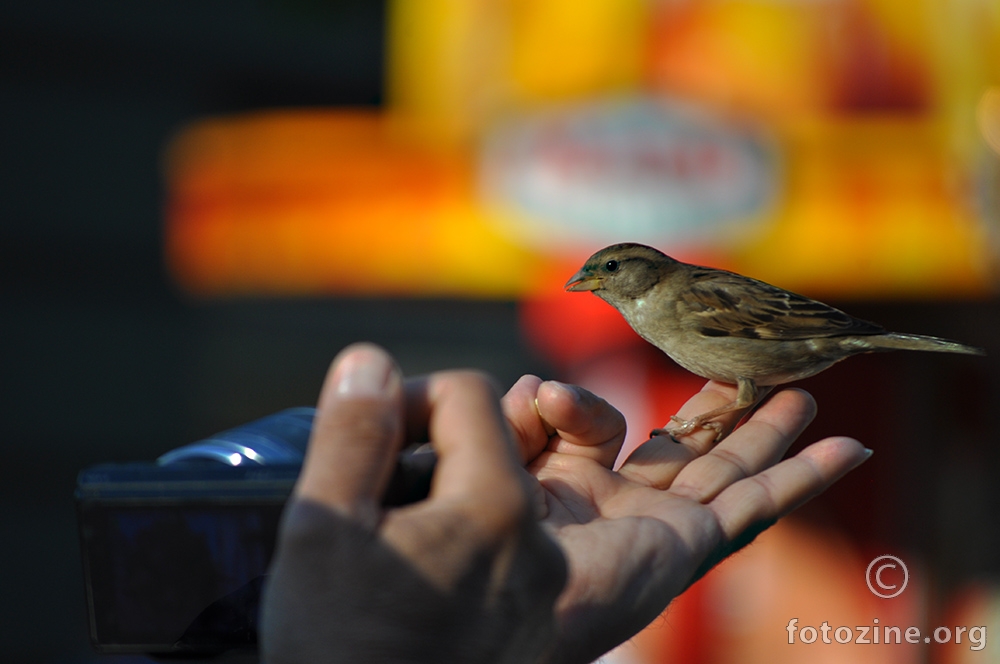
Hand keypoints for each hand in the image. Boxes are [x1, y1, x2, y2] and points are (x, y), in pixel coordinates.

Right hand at [262, 343, 566, 663]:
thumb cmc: (336, 646)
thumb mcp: (321, 531)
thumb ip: (353, 435)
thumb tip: (371, 360)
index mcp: (494, 509)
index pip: (469, 395)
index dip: (412, 397)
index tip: (370, 432)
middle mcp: (538, 543)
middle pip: (506, 436)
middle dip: (449, 430)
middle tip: (390, 462)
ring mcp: (545, 583)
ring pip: (520, 482)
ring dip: (472, 467)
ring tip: (408, 499)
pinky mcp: (537, 614)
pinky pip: (523, 533)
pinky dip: (487, 512)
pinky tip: (432, 538)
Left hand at [503, 376, 870, 663]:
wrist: (497, 600)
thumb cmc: (477, 532)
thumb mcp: (498, 457)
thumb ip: (524, 415)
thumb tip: (541, 385)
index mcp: (571, 485)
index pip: (600, 426)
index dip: (578, 405)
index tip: (545, 398)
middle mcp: (623, 506)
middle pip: (685, 448)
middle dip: (718, 409)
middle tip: (745, 369)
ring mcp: (664, 527)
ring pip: (731, 471)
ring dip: (768, 433)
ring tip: (802, 396)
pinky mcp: (695, 545)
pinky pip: (758, 507)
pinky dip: (806, 478)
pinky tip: (849, 450)